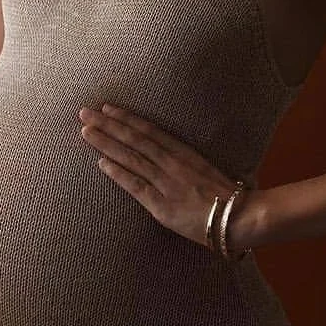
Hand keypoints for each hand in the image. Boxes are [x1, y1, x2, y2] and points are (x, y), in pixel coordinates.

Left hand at [77, 103, 262, 252]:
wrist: (241, 217)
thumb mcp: (207, 171)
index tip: (108, 108)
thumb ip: (186, 165)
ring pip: (132, 157)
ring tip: (86, 130)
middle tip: (85, 112)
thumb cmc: (228, 197)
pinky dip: (118, 173)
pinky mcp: (162, 204)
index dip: (127, 119)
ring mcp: (166, 182)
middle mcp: (172, 163)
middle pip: (135, 139)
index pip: (150, 131)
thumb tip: (169, 160)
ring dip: (106, 143)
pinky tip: (101, 162)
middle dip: (108, 124)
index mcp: (184, 153)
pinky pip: (136, 185)